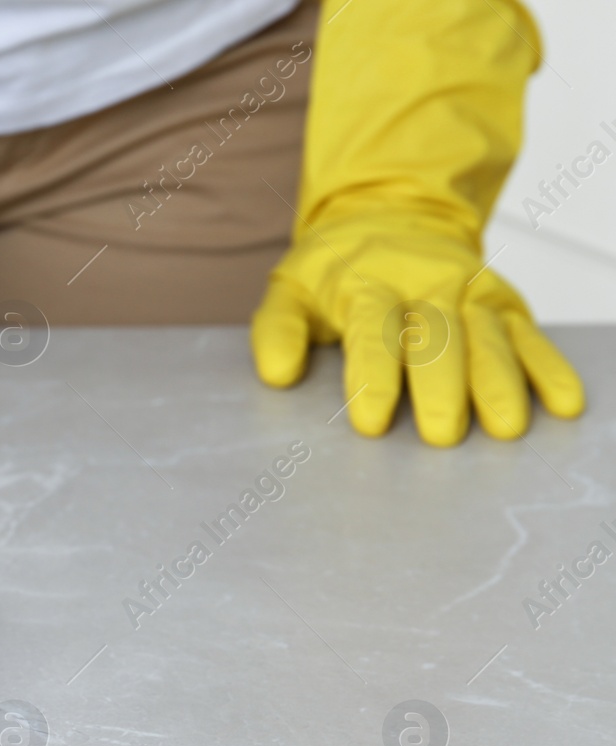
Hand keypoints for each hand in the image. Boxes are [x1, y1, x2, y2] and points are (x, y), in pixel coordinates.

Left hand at [252, 215, 583, 445]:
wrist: (390, 214)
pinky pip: (529, 335)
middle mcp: (426, 286)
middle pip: (438, 338)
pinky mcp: (505, 302)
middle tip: (441, 436)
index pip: (372, 332)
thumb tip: (276, 374)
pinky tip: (563, 404)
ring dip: (501, 382)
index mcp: (368, 284)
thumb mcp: (290, 291)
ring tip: (506, 428)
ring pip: (488, 338)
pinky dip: (549, 367)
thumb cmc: (333, 272)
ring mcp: (471, 293)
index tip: (371, 423)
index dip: (372, 376)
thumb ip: (277, 331)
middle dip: (441, 387)